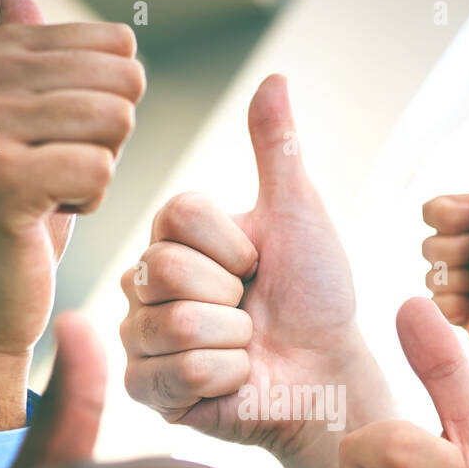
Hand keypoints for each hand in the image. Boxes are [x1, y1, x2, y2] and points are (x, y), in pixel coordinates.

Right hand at [0, 0, 144, 432]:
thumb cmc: (20, 209)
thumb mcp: (26, 120)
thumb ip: (24, 50)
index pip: (117, 50)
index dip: (107, 107)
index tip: (56, 144)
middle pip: (122, 83)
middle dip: (109, 140)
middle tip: (57, 174)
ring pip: (114, 123)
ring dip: (99, 172)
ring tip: (49, 193)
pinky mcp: (0, 178)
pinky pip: (102, 169)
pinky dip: (89, 203)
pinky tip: (45, 217)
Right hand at [121, 74, 395, 467]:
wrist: (327, 371)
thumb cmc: (316, 296)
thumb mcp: (298, 214)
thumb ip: (277, 150)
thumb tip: (274, 78)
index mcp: (173, 238)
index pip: (175, 217)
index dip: (232, 245)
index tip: (256, 263)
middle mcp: (144, 284)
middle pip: (162, 270)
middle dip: (231, 296)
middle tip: (250, 309)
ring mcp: (141, 338)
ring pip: (175, 324)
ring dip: (234, 340)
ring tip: (246, 345)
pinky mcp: (147, 390)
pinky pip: (177, 373)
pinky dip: (226, 377)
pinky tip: (235, 378)